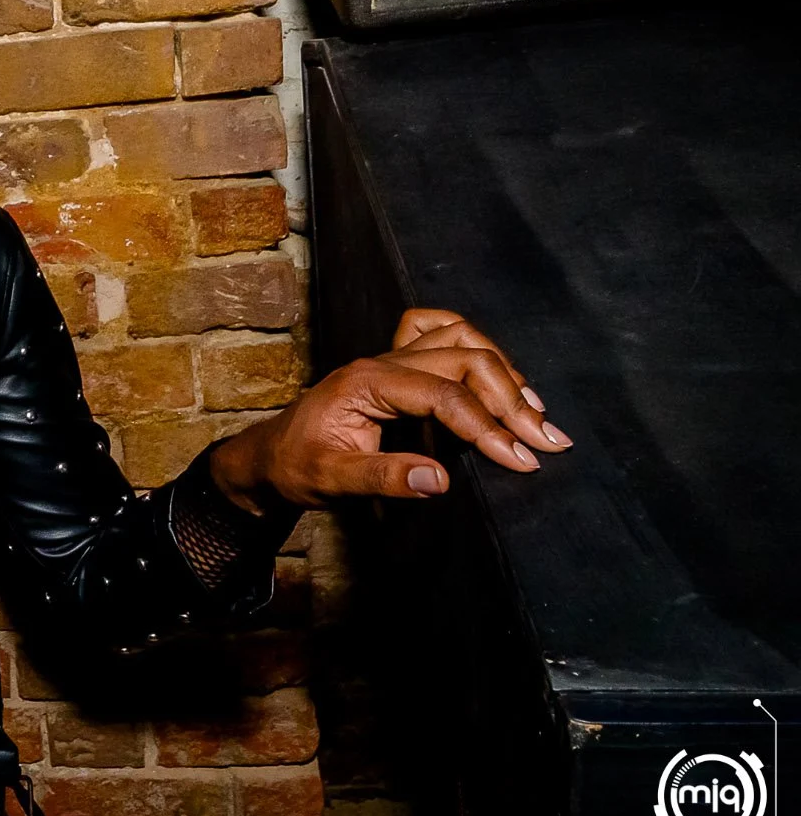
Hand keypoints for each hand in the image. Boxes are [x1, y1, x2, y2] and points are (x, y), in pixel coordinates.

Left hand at [209, 308, 572, 507]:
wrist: (267, 459)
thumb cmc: (294, 468)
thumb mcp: (329, 481)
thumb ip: (382, 478)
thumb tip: (441, 479)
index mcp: (367, 382)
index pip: (444, 394)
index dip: (487, 426)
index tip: (522, 460)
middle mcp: (382, 362)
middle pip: (464, 359)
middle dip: (511, 399)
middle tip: (547, 442)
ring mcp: (390, 360)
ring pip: (460, 340)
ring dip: (503, 373)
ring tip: (535, 414)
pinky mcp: (397, 369)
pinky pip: (440, 334)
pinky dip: (476, 349)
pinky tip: (500, 374)